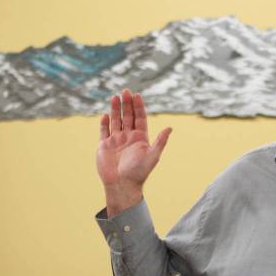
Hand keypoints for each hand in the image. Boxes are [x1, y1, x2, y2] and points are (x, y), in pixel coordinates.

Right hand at [97, 90, 171, 215]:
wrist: (122, 185)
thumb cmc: (139, 172)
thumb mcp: (153, 156)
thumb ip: (160, 141)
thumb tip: (171, 127)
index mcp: (140, 138)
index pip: (140, 118)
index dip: (138, 106)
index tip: (137, 95)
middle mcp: (128, 137)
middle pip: (128, 116)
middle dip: (127, 104)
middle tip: (126, 91)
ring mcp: (116, 140)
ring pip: (116, 121)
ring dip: (116, 109)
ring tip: (115, 97)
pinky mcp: (104, 146)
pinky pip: (104, 131)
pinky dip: (104, 123)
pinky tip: (105, 115)